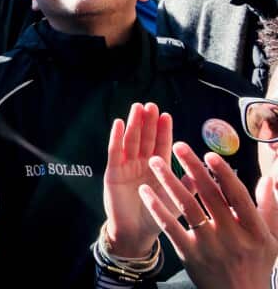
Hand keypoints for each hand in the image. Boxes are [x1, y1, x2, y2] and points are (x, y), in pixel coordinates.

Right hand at [102, 102, 172, 257]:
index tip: (167, 115)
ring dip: (134, 124)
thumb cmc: (157, 218)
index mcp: (157, 168)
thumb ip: (187, 184)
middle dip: (148, 122)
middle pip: (145, 138)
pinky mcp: (112, 173)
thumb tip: (203, 168)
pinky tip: (119, 124)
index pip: (161, 145)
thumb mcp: (177, 201)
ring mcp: (126, 167)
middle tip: (151, 105)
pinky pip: (114, 152)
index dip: (163, 131)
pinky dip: (116, 137)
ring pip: (130, 141)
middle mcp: (141, 164)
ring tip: (137, 108)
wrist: (136, 233)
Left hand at [139, 143, 277, 288]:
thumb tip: (268, 179)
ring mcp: (209, 245)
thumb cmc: (255, 263)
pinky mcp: (189, 254)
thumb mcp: (270, 239)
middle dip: (193, 168)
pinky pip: (170, 227)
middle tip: (177, 146)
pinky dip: (157, 208)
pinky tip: (145, 191)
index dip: (224, 174)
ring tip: (155, 161)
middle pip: (210, 196)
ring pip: (187, 207)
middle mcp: (231, 236)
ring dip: (169, 182)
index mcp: (254, 230)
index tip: (210, 154)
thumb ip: (269, 208)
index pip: (238, 196)